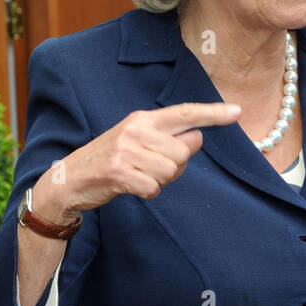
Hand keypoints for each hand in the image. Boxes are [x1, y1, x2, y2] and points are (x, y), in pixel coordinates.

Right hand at [36, 102, 241, 216]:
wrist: (68, 180)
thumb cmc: (111, 161)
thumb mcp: (137, 142)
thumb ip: (168, 139)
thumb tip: (198, 138)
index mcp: (143, 119)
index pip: (184, 113)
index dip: (212, 113)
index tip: (237, 112)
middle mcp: (136, 130)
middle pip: (183, 152)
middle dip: (174, 167)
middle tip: (149, 168)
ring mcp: (125, 150)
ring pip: (170, 171)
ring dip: (160, 181)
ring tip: (138, 176)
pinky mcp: (117, 172)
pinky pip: (153, 187)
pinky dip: (148, 193)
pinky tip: (132, 187)